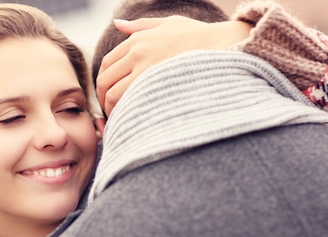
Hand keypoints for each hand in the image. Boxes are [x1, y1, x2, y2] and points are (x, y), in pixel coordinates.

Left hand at [97, 16, 251, 114]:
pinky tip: (132, 121)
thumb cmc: (199, 36)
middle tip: (110, 112)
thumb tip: (117, 24)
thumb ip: (141, 26)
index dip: (103, 83)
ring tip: (120, 119)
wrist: (224, 46)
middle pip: (104, 80)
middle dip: (102, 99)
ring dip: (111, 110)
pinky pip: (129, 104)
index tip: (108, 95)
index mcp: (138, 40)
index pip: (106, 64)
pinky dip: (125, 113)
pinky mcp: (157, 86)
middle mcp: (137, 53)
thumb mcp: (169, 24)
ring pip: (113, 95)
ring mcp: (146, 70)